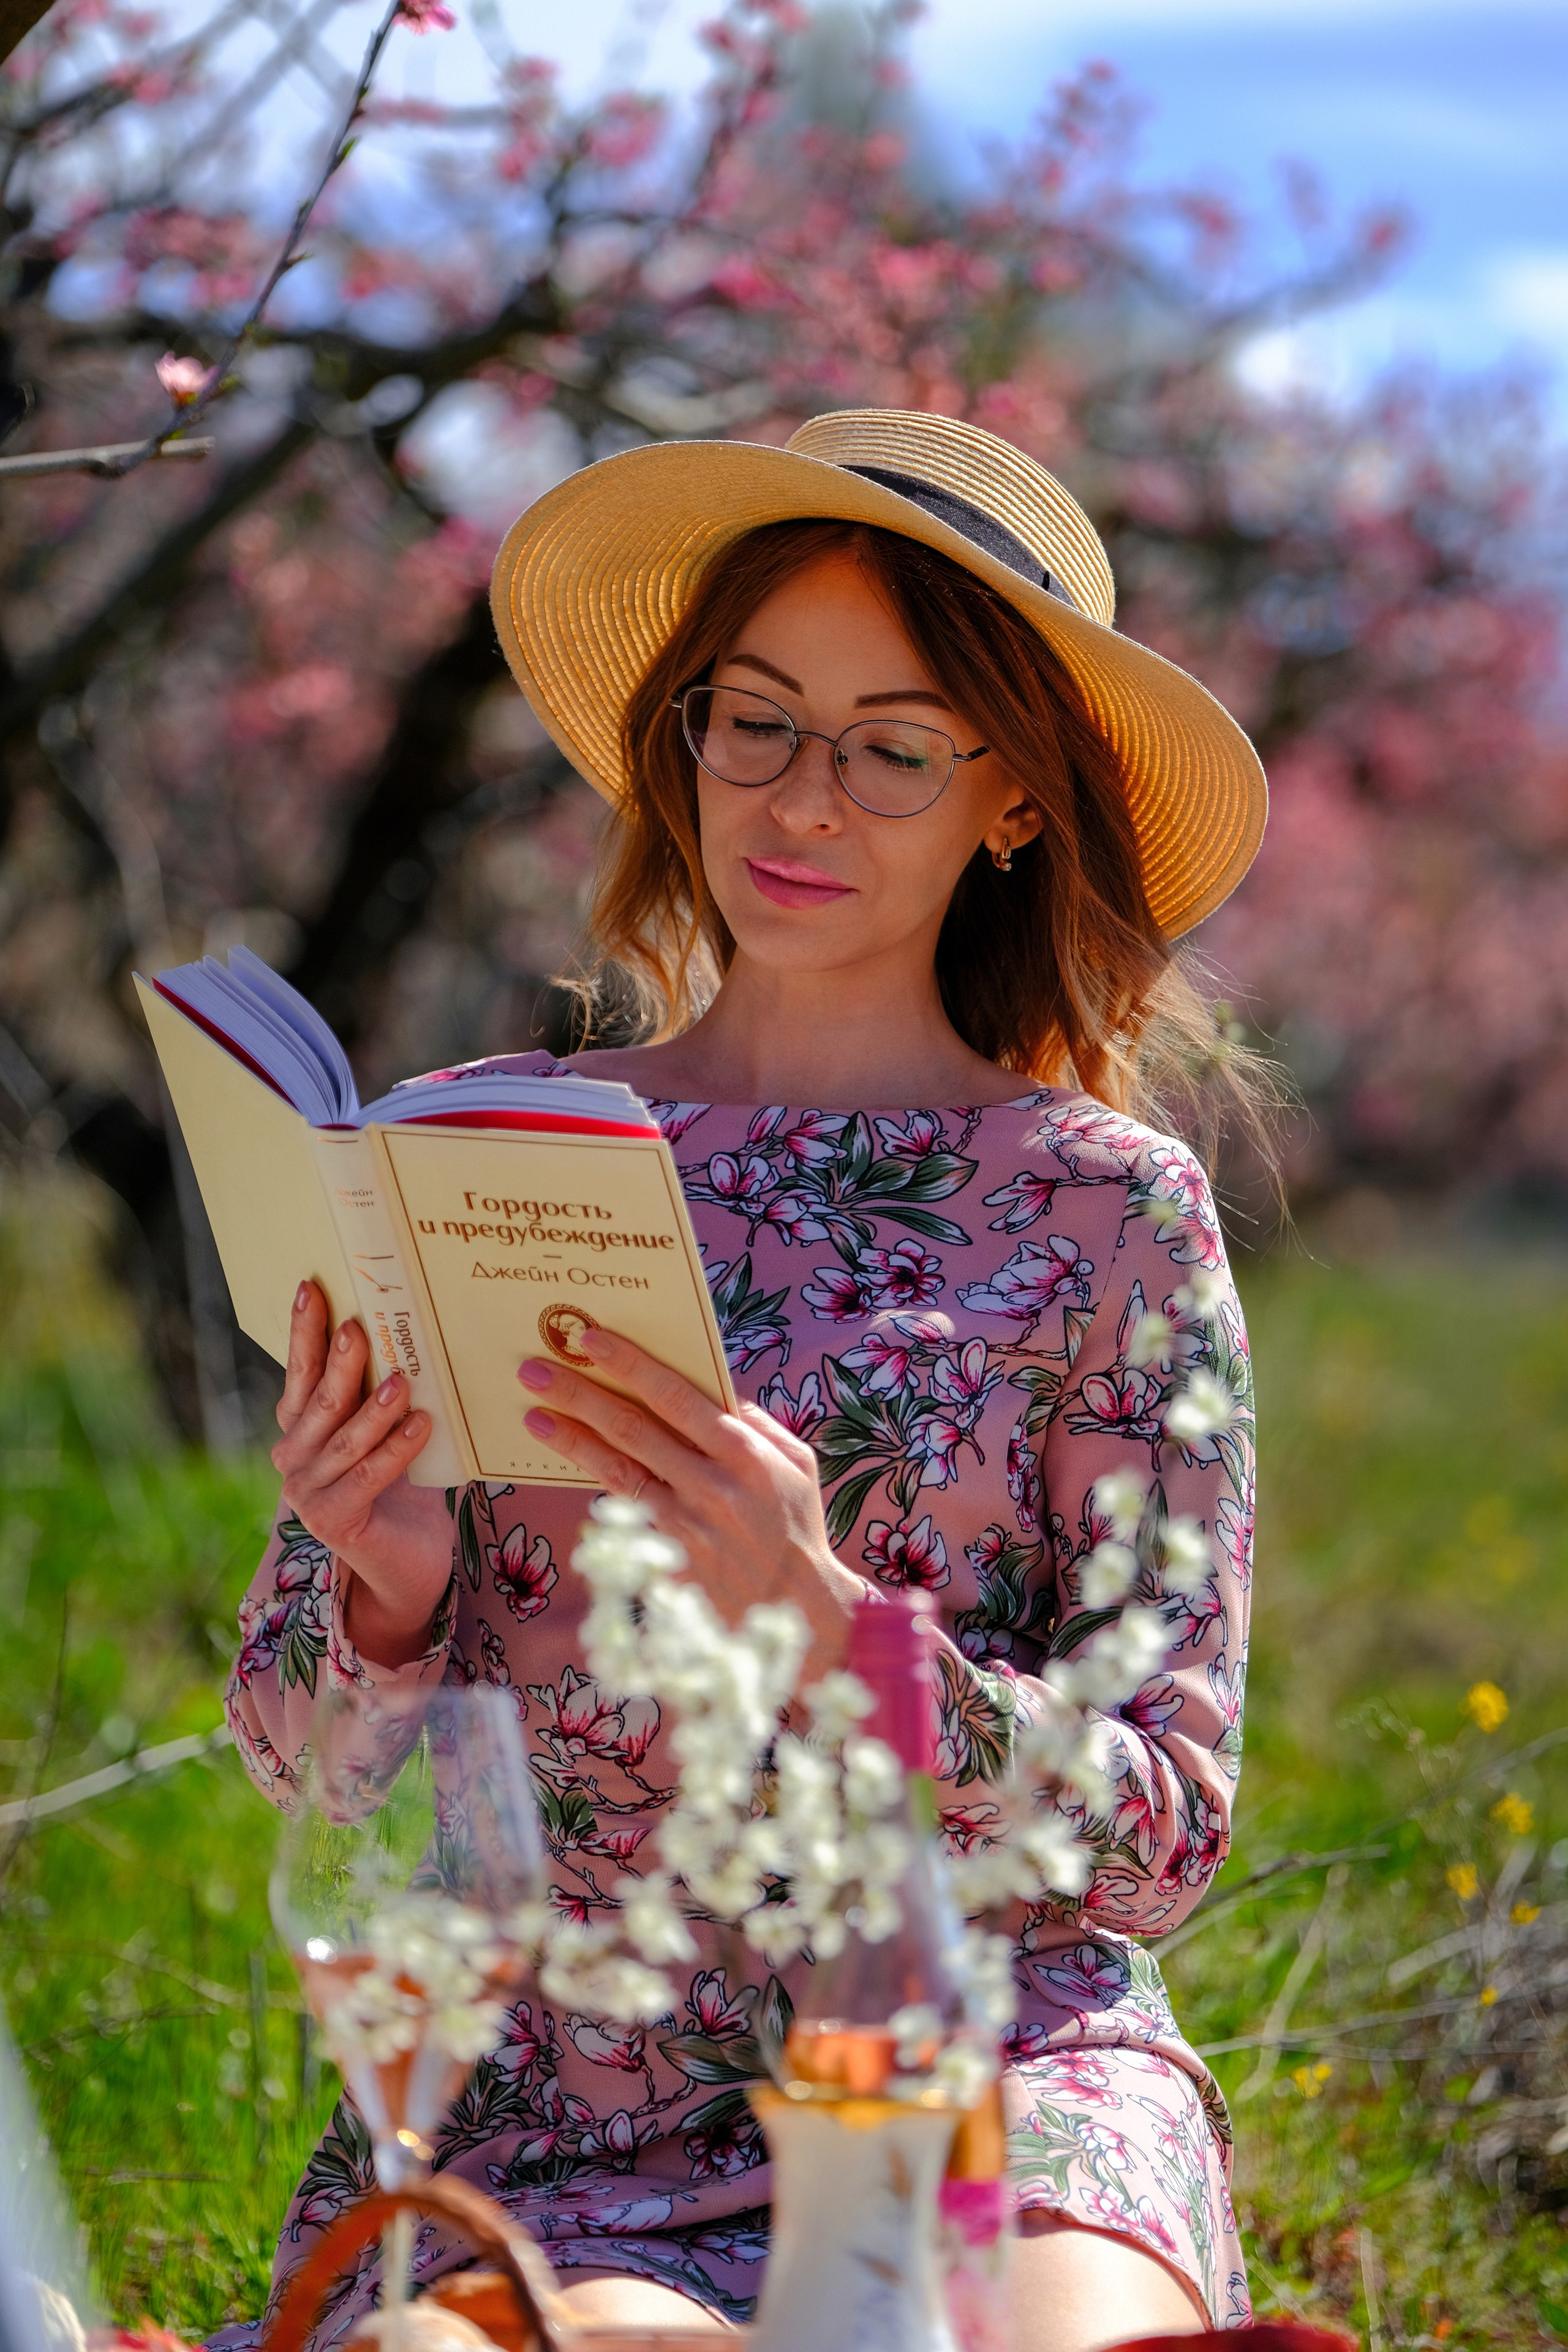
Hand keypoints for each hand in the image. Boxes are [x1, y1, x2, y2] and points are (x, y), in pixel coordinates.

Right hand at [272, 1282, 454, 1668]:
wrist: (409, 1564)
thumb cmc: (402, 1489)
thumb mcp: (385, 1433)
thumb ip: (379, 1393)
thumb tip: (403, 1329)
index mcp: (301, 1428)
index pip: (300, 1373)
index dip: (304, 1332)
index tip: (312, 1287)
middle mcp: (293, 1458)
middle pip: (318, 1401)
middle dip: (340, 1362)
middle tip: (360, 1326)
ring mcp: (307, 1493)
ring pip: (343, 1440)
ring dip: (373, 1408)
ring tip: (403, 1379)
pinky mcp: (333, 1521)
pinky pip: (367, 1477)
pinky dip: (394, 1450)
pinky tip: (421, 1425)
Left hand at [517, 1328, 864, 1670]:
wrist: (797, 1604)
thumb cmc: (795, 1525)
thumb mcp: (796, 1463)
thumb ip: (756, 1422)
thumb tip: (713, 1388)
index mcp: (746, 1453)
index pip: (677, 1396)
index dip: (631, 1365)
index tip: (592, 1340)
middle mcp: (712, 1484)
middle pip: (634, 1428)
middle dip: (581, 1394)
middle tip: (536, 1370)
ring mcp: (685, 1521)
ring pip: (617, 1468)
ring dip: (572, 1438)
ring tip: (534, 1414)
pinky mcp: (667, 1553)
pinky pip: (623, 1505)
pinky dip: (594, 1477)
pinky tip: (567, 1455)